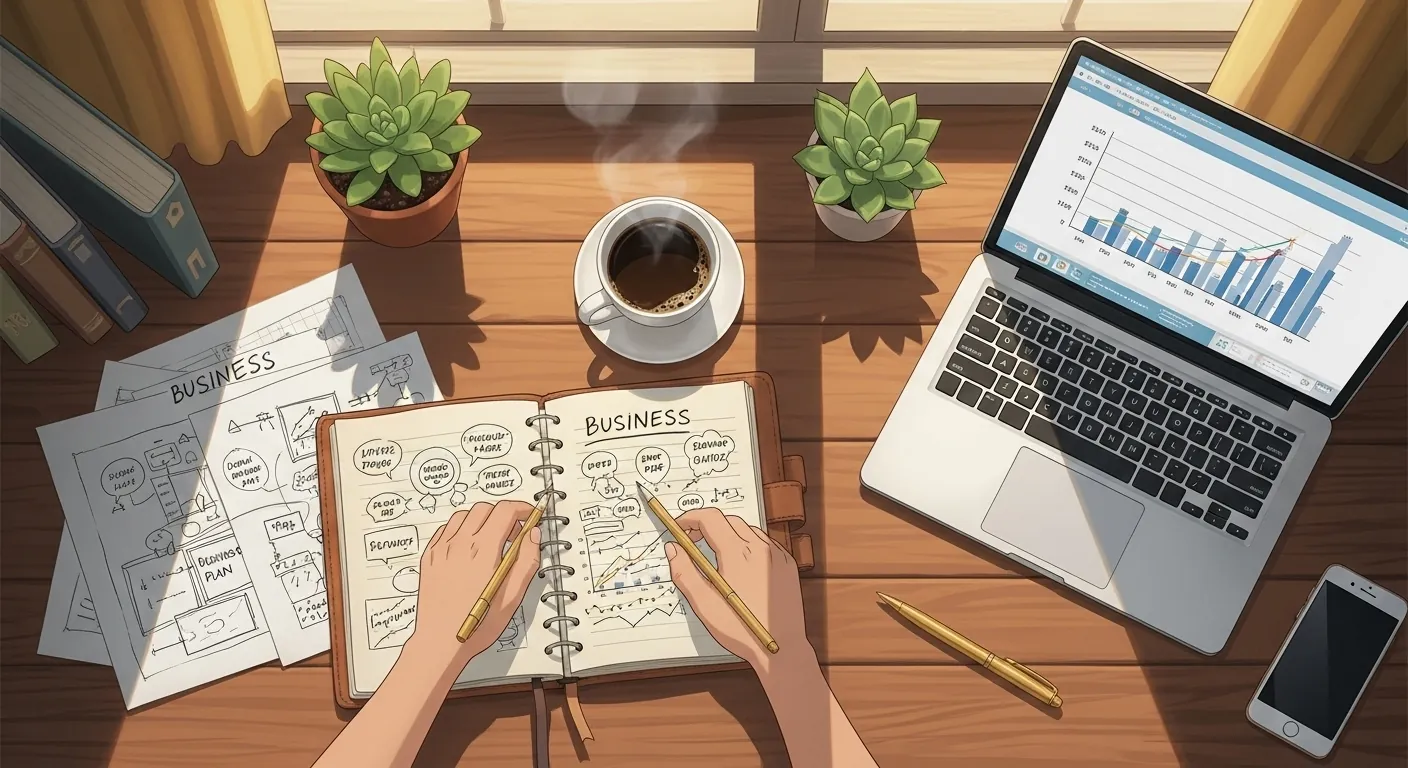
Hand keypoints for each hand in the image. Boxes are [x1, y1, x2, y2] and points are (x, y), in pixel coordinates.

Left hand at [407, 500, 541, 669]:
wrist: (441, 641)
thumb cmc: (477, 625)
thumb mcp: (514, 595)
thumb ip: (527, 560)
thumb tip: (533, 535)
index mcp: (484, 550)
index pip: (505, 510)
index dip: (522, 508)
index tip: (529, 515)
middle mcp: (460, 544)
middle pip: (485, 508)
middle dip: (503, 514)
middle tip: (513, 533)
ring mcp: (441, 549)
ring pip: (463, 515)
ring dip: (481, 519)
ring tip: (491, 539)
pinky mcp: (429, 557)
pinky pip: (445, 530)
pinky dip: (461, 529)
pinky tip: (468, 546)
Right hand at [665, 508, 814, 679]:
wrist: (781, 648)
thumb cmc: (743, 630)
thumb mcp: (703, 603)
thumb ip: (684, 572)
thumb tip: (673, 549)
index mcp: (738, 553)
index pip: (710, 518)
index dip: (690, 518)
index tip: (679, 526)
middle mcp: (760, 548)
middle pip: (728, 520)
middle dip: (706, 525)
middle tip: (692, 541)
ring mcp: (777, 555)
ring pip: (747, 529)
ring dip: (727, 533)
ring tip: (714, 554)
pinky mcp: (787, 565)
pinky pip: (764, 542)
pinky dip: (748, 544)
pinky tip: (740, 563)